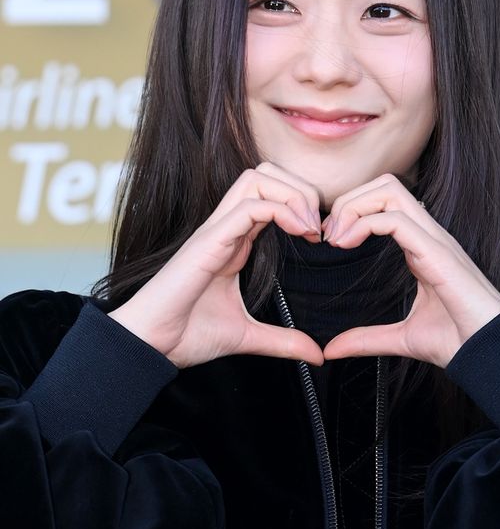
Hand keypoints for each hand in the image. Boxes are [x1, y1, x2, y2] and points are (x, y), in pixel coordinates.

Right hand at [108, 163, 324, 368]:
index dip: (301, 206)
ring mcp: (216, 230)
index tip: (319, 238)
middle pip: (266, 174)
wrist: (151, 346)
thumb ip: (283, 341)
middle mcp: (226, 228)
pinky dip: (282, 210)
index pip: (270, 196)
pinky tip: (299, 232)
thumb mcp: (247, 336)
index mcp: (235, 240)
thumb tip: (317, 355)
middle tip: (318, 227)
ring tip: (309, 228)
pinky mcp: (209, 241)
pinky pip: (249, 207)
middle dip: (301, 189)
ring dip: (293, 195)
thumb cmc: (186, 334)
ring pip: (257, 178)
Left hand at [320, 174, 499, 368]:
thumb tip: (332, 349)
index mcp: (422, 246)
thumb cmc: (459, 341)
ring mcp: (435, 241)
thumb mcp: (401, 338)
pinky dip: (364, 224)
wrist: (490, 354)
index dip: (352, 211)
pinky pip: (396, 220)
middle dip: (349, 200)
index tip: (332, 241)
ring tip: (337, 238)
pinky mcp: (438, 253)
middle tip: (329, 236)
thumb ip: (366, 338)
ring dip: (354, 207)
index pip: (386, 202)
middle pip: (385, 185)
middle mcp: (429, 236)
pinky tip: (348, 244)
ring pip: (390, 191)